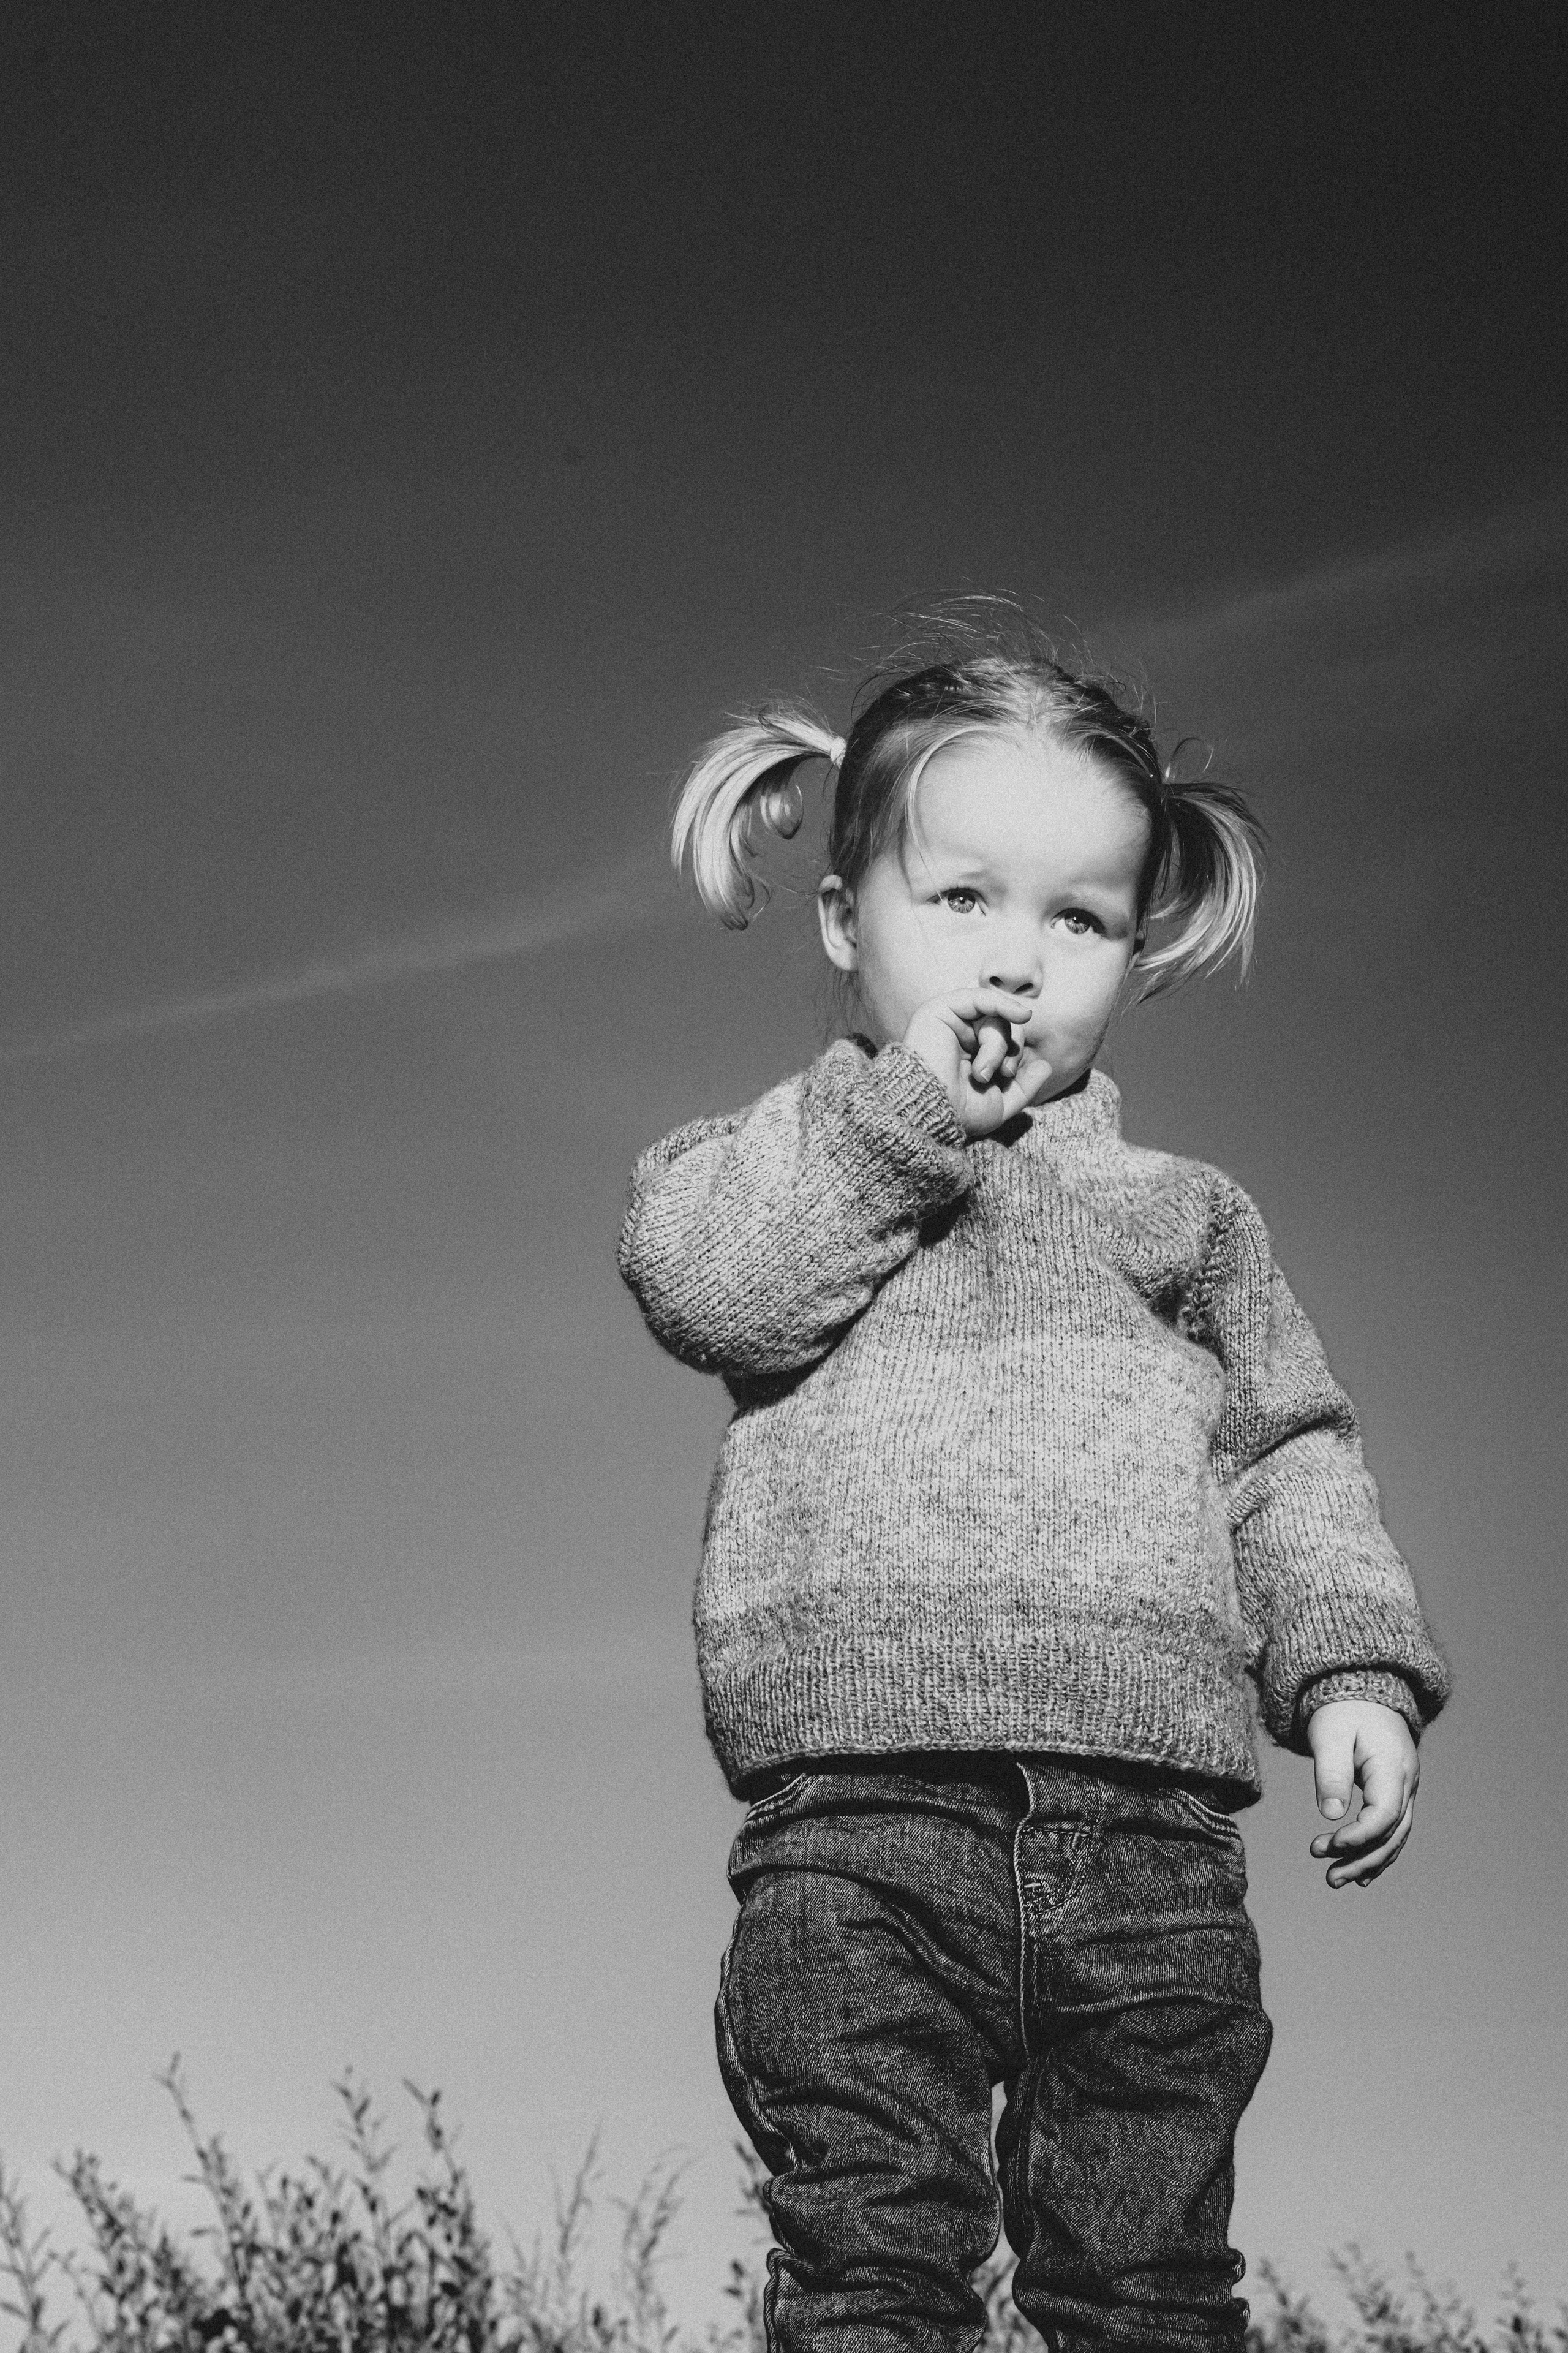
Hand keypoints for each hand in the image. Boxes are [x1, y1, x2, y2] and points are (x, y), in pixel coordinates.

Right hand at [902, 989, 1055, 1137]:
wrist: (930, 1112)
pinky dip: (1004, 1004)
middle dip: (1010, 1050)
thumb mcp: (1000, 1105)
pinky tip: (1023, 1015)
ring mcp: (950, 1022)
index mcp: (970, 1055)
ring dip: (997, 1046)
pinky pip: (980, 997)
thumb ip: (1024, 1087)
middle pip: (1004, 1026)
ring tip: (982, 1072)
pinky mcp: (941, 1010)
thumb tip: (1046, 1066)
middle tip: (998, 1075)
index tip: (1008, 1077)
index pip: (1006, 1042)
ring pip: (994, 1017)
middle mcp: (959, 1036)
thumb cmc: (959, 1114)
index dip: (1015, 1055)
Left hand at [1306, 1699, 1418, 1887]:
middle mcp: (1408, 1783)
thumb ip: (1330, 1771)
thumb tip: (1331, 1815)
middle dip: (1361, 1859)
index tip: (1326, 1846)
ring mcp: (1406, 1790)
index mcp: (1394, 1767)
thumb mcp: (1330, 1733)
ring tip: (1334, 1880)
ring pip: (1395, 1837)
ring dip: (1367, 1862)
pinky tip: (1359, 1875)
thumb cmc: (1343, 1709)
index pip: (1384, 1814)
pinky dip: (1377, 1853)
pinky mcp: (1396, 1794)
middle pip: (1393, 1834)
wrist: (1363, 1692)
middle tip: (1328, 1878)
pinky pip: (1393, 1830)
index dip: (1358, 1837)